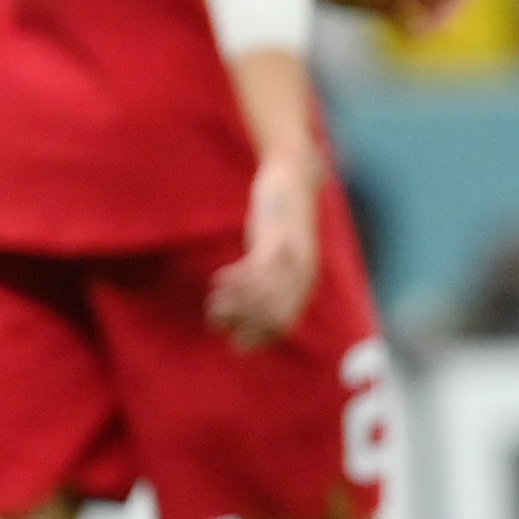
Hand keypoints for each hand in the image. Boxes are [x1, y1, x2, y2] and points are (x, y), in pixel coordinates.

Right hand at [210, 153, 324, 346]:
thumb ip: (272, 276)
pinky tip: (217, 280)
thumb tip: (249, 301)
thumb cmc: (283, 216)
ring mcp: (289, 259)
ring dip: (232, 306)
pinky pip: (252, 273)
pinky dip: (233, 282)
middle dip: (240, 324)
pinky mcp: (275, 241)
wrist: (293, 175)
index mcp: (305, 282)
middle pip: (269, 317)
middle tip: (215, 319)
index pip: (283, 325)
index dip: (257, 339)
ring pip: (259, 298)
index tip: (234, 343)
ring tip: (212, 303)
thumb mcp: (282, 250)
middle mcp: (301, 275)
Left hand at [312, 0, 471, 32]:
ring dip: (430, 27)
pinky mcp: (383, 3)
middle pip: (451, 0)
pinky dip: (411, 29)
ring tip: (409, 36)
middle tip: (419, 33)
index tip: (429, 21)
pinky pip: (411, 19)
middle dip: (443, 20)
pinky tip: (396, 31)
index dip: (454, 8)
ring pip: (434, 11)